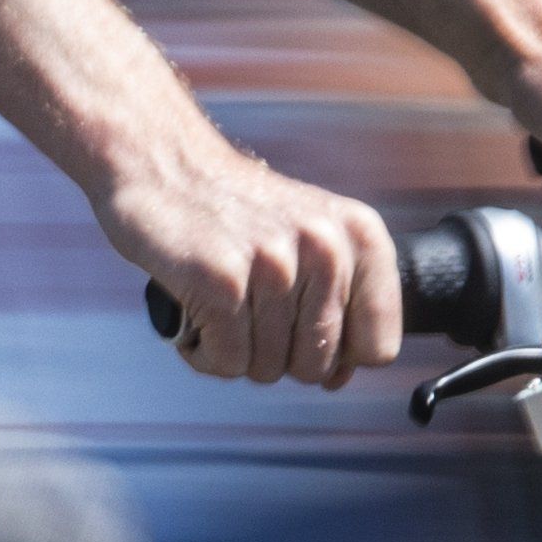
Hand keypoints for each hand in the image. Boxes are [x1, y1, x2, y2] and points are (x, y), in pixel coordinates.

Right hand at [110, 136, 406, 387]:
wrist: (163, 163)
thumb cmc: (235, 209)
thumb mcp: (310, 238)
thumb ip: (337, 305)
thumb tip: (338, 378)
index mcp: (359, 235)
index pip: (378, 347)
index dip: (337, 355)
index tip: (302, 330)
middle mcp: (325, 247)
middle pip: (319, 367)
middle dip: (277, 354)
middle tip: (248, 308)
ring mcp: (274, 264)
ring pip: (269, 369)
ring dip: (235, 350)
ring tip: (220, 302)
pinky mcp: (221, 281)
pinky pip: (227, 363)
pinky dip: (204, 351)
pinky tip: (196, 313)